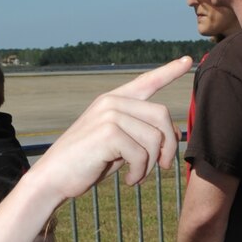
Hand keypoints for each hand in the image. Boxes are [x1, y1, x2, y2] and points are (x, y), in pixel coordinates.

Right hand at [41, 59, 188, 195]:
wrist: (53, 177)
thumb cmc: (86, 163)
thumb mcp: (116, 144)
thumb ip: (138, 133)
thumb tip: (171, 137)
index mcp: (113, 101)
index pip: (146, 81)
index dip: (169, 71)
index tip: (188, 60)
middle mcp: (112, 102)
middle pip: (162, 115)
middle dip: (168, 145)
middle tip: (163, 166)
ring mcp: (109, 115)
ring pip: (154, 139)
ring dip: (150, 165)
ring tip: (136, 175)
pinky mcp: (108, 133)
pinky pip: (142, 155)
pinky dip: (139, 173)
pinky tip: (128, 181)